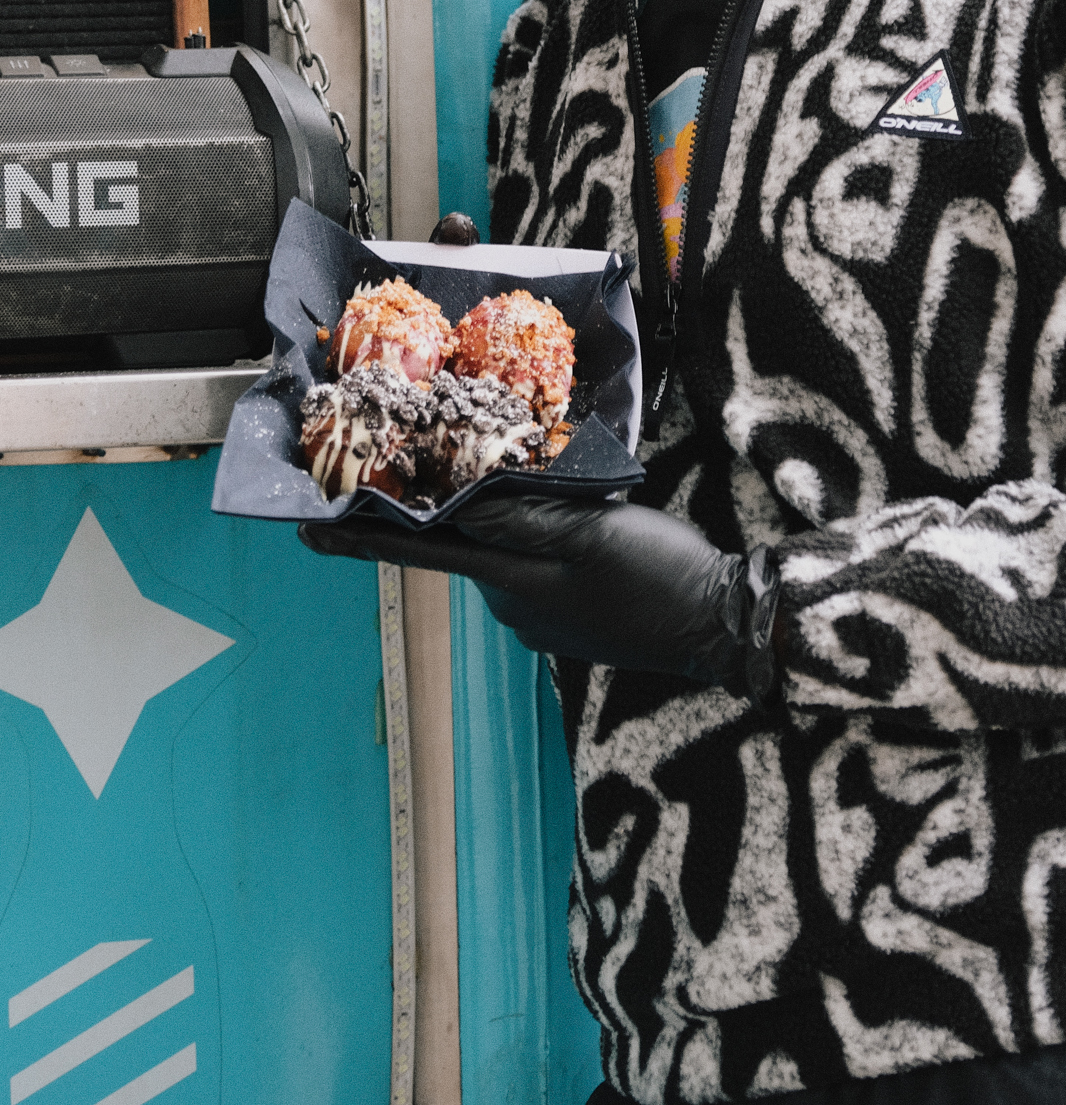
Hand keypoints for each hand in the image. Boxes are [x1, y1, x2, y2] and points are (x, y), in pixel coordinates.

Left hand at [299, 496, 780, 701]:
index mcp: (512, 580)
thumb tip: (458, 508)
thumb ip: (523, 518)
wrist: (722, 626)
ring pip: (503, 552)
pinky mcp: (569, 616)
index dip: (361, 535)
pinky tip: (578, 526)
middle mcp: (514, 603)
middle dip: (438, 511)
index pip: (421, 548)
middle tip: (409, 477)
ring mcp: (541, 614)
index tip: (303, 528)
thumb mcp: (591, 533)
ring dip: (508, 524)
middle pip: (461, 545)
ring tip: (541, 492)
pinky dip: (541, 543)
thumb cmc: (660, 575)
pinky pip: (535, 568)